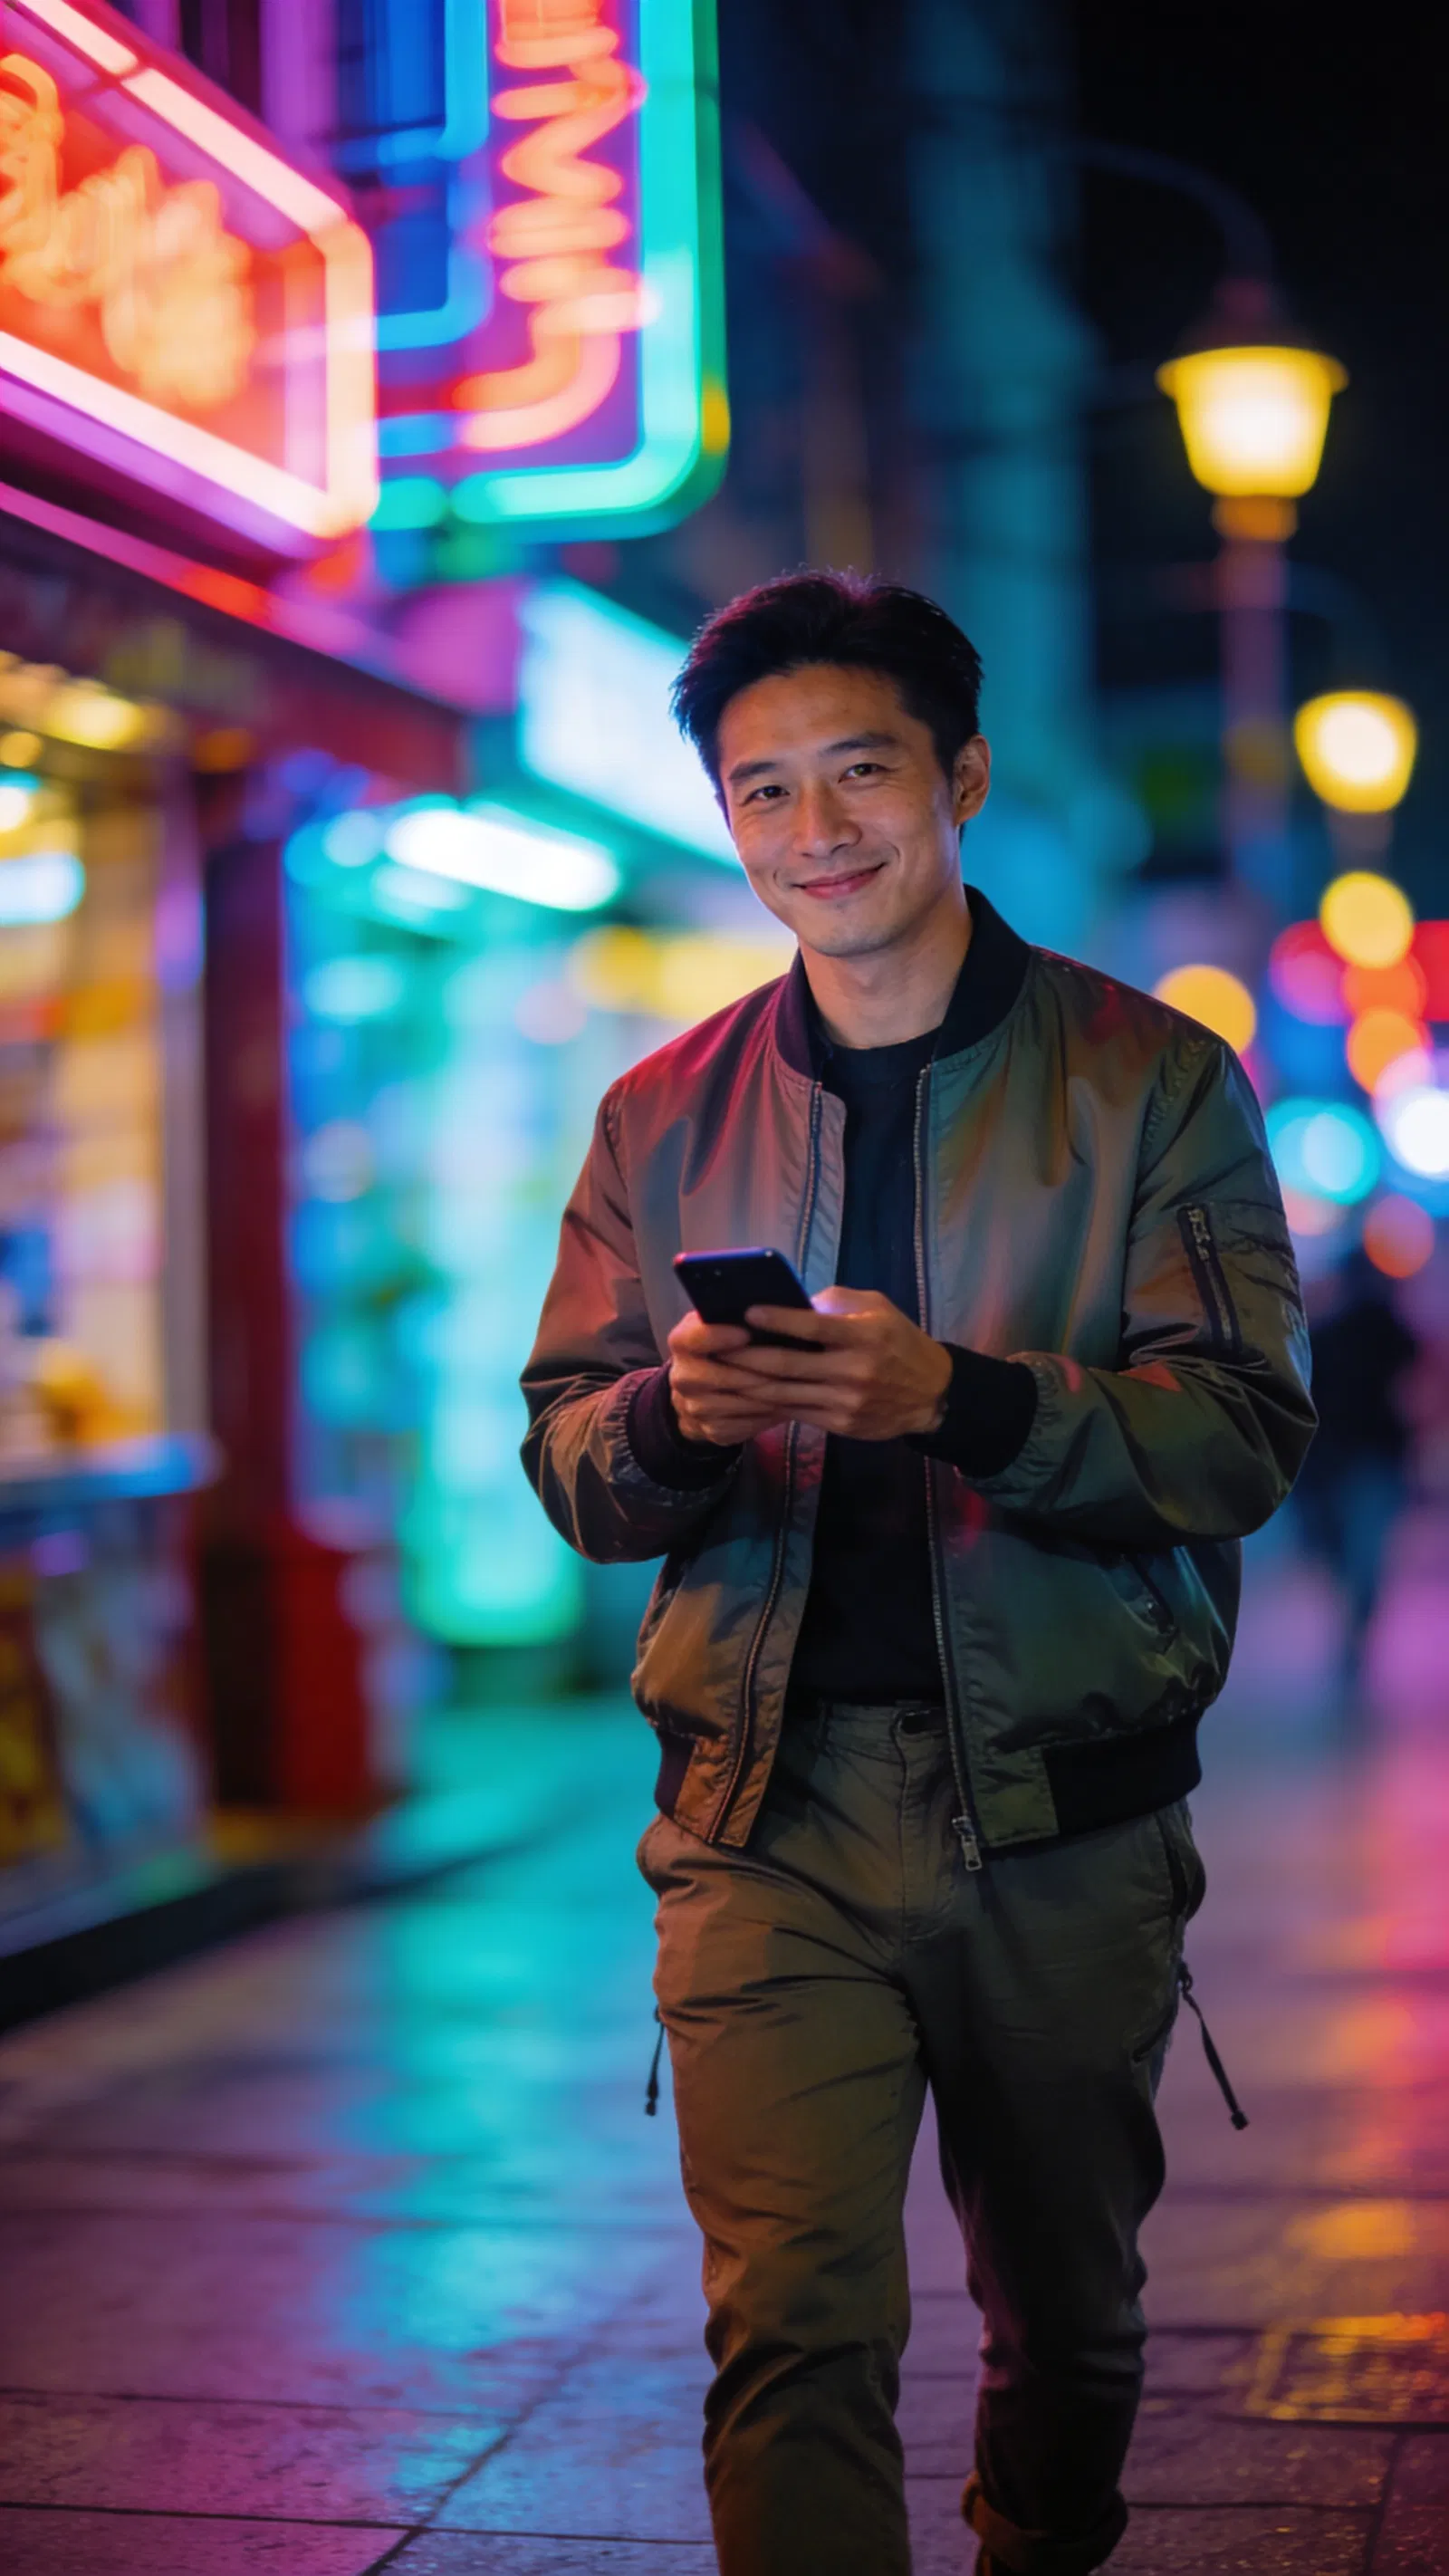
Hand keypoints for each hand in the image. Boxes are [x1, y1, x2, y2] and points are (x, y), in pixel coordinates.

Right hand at [666, 1309, 795, 1446]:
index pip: (693, 1338)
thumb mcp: (724, 1323)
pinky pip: (739, 1427)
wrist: (704, 1389)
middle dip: (752, 1374)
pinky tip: (783, 1406)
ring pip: (732, 1405)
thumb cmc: (726, 1346)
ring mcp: (692, 1408)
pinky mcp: (710, 1431)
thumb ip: (736, 1316)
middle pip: (715, 1377)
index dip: (718, 1336)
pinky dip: (763, 1417)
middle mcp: (681, 1376)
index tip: (746, 1333)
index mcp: (682, 1341)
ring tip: (792, 1388)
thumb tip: (771, 1306)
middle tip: (785, 1368)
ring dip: (763, 1398)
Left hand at [724, 1287, 953, 1439]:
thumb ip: (836, 1303)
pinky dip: (768, 1402)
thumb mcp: (878, 1309)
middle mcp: (853, 1371)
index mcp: (863, 1336)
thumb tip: (793, 1302)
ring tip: (722, 1372)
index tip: (747, 1311)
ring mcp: (846, 1401)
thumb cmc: (900, 1341)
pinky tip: (747, 1393)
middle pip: (787, 1365)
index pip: (811, 1327)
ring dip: (749, 1384)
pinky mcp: (841, 1423)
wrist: (932, 1394)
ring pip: (785, 1393)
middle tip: (718, 1348)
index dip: (776, 1319)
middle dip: (747, 1357)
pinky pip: (796, 1412)